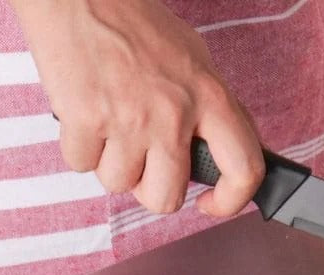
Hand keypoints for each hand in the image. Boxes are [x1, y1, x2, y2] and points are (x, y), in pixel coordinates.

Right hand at [10, 0, 263, 215]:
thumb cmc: (132, 24)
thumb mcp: (192, 59)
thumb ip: (211, 111)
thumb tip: (226, 155)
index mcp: (209, 96)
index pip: (245, 169)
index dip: (230, 201)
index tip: (210, 202)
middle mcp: (173, 113)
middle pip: (166, 198)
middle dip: (148, 188)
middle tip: (140, 158)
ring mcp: (128, 119)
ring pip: (119, 184)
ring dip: (109, 162)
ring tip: (108, 120)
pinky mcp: (85, 120)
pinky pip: (81, 165)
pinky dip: (78, 145)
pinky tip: (84, 112)